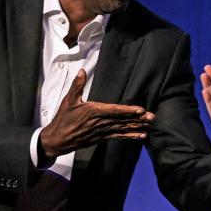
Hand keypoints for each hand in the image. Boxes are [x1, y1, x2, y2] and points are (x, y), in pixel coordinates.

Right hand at [39, 69, 154, 157]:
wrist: (58, 140)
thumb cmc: (63, 119)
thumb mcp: (68, 100)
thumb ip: (77, 85)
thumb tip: (82, 71)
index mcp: (93, 111)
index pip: (114, 111)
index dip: (128, 111)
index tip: (140, 110)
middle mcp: (100, 122)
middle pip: (122, 120)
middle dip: (138, 119)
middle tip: (152, 118)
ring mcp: (102, 131)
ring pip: (122, 128)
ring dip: (137, 126)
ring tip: (149, 125)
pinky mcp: (102, 137)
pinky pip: (118, 136)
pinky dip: (130, 136)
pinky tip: (140, 135)